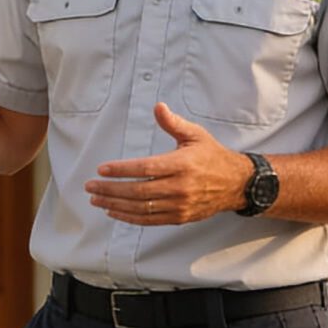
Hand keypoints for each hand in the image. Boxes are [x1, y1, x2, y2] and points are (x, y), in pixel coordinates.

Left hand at [85, 103, 251, 224]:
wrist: (237, 184)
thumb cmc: (212, 156)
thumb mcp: (196, 135)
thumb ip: (173, 123)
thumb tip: (158, 107)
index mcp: (182, 164)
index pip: (145, 169)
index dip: (122, 170)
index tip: (102, 169)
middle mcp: (180, 187)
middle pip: (139, 192)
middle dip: (111, 189)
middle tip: (91, 186)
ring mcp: (179, 205)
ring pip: (141, 208)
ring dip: (115, 204)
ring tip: (97, 198)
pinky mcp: (180, 217)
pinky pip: (150, 220)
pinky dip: (129, 217)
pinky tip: (114, 211)